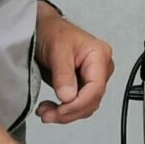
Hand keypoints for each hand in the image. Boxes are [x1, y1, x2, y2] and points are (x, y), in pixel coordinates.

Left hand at [35, 8, 114, 123]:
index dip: (78, 104)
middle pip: (91, 100)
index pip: (96, 88)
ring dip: (65, 114)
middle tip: (47, 115)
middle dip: (69, 112)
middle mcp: (100, 68)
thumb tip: (68, 97)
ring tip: (45, 112)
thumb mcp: (57, 50)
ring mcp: (93, 78)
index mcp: (99, 56)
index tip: (60, 110)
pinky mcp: (82, 85)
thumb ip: (63, 75)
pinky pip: (77, 104)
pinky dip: (63, 110)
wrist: (43, 28)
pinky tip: (50, 109)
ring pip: (85, 106)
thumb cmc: (53, 32)